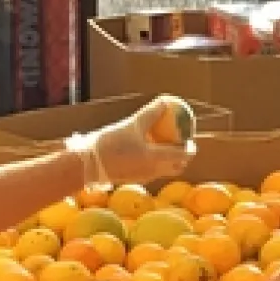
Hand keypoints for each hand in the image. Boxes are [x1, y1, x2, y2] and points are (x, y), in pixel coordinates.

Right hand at [72, 95, 195, 184]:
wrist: (89, 164)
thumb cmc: (110, 143)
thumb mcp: (132, 124)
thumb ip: (151, 113)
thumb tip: (166, 101)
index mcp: (156, 158)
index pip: (183, 156)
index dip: (190, 147)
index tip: (190, 138)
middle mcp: (153, 171)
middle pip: (177, 166)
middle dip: (183, 156)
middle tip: (180, 142)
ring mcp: (144, 177)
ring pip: (165, 170)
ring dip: (169, 159)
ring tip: (164, 144)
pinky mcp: (134, 178)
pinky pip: (153, 171)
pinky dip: (157, 162)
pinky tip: (146, 150)